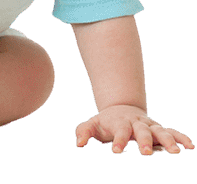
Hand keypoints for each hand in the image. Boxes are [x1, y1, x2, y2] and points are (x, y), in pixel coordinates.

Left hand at [75, 105, 193, 154]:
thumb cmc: (104, 123)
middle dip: (145, 141)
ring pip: (161, 131)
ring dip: (168, 140)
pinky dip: (182, 137)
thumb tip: (79, 144)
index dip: (119, 141)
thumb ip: (83, 132)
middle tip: (146, 153)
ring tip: (175, 152)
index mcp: (120, 123)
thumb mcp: (91, 125)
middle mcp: (137, 124)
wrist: (120, 110)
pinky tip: (190, 147)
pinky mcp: (159, 129)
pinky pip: (173, 132)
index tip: (117, 152)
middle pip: (142, 131)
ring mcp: (150, 126)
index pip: (120, 131)